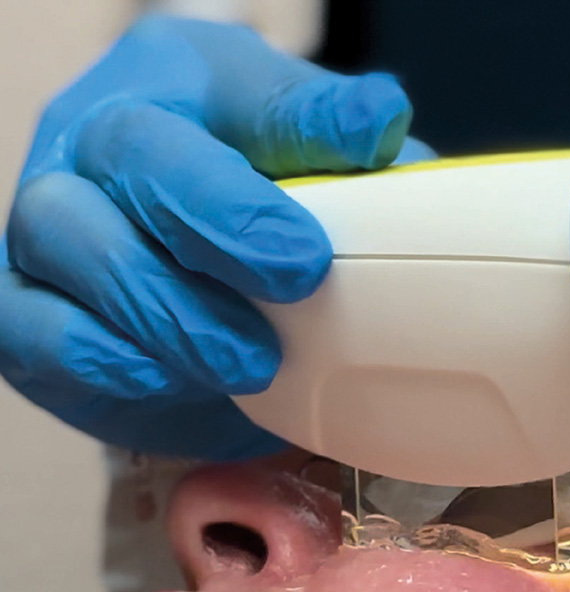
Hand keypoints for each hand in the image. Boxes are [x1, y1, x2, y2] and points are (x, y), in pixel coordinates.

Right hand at [0, 15, 429, 458]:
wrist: (202, 330)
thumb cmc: (264, 241)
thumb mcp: (325, 192)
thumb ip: (355, 171)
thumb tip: (384, 129)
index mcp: (191, 87)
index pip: (247, 88)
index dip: (307, 118)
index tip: (373, 134)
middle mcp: (104, 136)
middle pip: (137, 149)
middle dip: (219, 215)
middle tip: (299, 269)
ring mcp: (55, 220)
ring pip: (68, 233)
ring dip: (166, 306)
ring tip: (251, 362)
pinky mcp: (25, 309)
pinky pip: (34, 325)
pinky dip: (99, 354)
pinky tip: (164, 376)